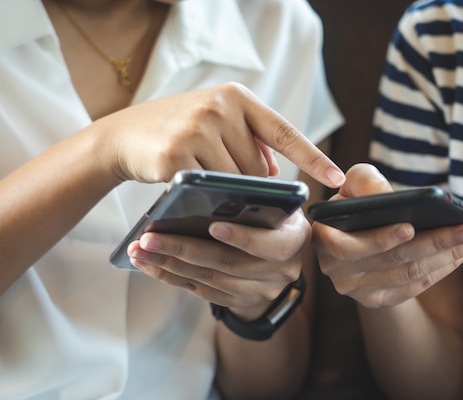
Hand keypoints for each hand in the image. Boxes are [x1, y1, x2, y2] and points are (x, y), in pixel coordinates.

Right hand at [95, 82, 344, 187]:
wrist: (123, 135)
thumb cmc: (178, 131)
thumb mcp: (216, 122)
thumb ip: (249, 140)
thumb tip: (276, 171)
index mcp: (237, 97)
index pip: (284, 131)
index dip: (313, 158)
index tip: (338, 178)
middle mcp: (220, 107)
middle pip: (258, 168)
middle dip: (249, 183)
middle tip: (221, 175)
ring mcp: (197, 129)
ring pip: (236, 181)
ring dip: (226, 190)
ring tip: (201, 173)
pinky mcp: (177, 154)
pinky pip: (210, 189)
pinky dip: (205, 194)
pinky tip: (186, 180)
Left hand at [126, 209, 310, 317]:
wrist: (279, 252)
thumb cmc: (273, 215)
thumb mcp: (276, 203)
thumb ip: (258, 198)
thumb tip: (217, 188)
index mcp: (296, 240)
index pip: (271, 244)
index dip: (242, 237)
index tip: (212, 225)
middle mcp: (282, 271)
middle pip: (229, 263)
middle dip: (185, 250)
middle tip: (150, 238)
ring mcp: (260, 290)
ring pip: (209, 279)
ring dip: (169, 265)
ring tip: (140, 249)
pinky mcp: (238, 300)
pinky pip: (201, 291)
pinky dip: (172, 277)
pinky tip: (150, 264)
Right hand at [313, 163, 462, 308]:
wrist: (354, 234)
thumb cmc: (355, 201)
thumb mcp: (353, 184)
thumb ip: (365, 181)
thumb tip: (390, 197)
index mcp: (323, 239)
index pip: (351, 246)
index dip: (381, 238)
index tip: (411, 226)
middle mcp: (335, 270)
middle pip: (392, 260)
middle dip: (433, 242)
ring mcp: (356, 290)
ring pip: (409, 274)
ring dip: (446, 256)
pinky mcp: (377, 300)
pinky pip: (415, 287)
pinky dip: (442, 269)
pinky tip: (462, 253)